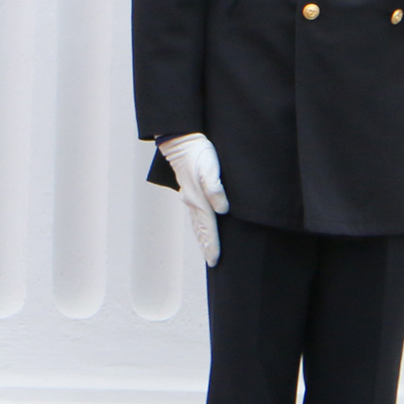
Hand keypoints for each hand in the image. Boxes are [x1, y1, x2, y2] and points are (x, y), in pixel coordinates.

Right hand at [158, 132, 227, 267]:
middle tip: (212, 262)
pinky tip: (201, 227)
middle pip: (201, 230)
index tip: (215, 261)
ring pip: (197, 223)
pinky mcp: (190, 191)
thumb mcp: (210, 168)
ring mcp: (189, 197)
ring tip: (207, 249)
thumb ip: (216, 189)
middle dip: (206, 246)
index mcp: (198, 199)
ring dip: (202, 238)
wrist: (181, 141)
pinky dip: (199, 226)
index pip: (208, 227)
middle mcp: (192, 202)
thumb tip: (223, 210)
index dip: (212, 245)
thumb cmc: (198, 153)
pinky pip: (195, 214)